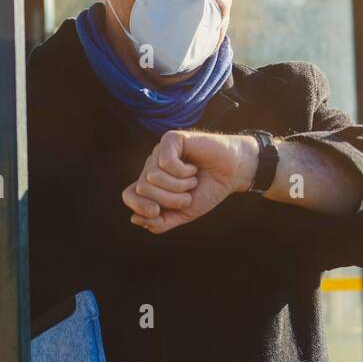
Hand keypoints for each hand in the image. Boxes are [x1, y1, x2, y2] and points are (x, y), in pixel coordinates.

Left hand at [123, 129, 258, 233]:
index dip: (139, 206)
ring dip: (178, 186)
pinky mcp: (171, 139)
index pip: (129, 195)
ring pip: (152, 176)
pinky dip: (182, 171)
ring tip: (193, 181)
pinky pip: (165, 161)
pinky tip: (193, 168)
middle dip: (168, 199)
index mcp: (153, 185)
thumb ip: (162, 222)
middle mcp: (153, 166)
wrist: (233, 172)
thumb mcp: (185, 213)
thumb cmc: (209, 190)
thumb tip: (135, 219)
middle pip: (143, 188)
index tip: (157, 212)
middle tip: (188, 195)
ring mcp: (160, 152)